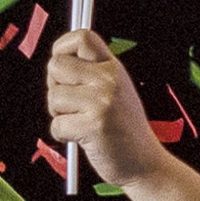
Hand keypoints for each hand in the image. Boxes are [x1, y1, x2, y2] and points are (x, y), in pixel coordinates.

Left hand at [42, 29, 170, 186]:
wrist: (145, 164)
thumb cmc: (124, 130)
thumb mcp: (116, 91)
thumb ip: (92, 73)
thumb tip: (55, 61)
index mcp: (114, 68)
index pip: (82, 37)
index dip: (62, 47)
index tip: (63, 67)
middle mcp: (110, 80)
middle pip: (56, 65)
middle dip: (54, 86)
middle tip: (70, 103)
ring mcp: (102, 102)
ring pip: (54, 97)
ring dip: (59, 114)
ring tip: (81, 122)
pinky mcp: (94, 126)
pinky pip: (57, 125)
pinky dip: (63, 135)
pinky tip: (82, 138)